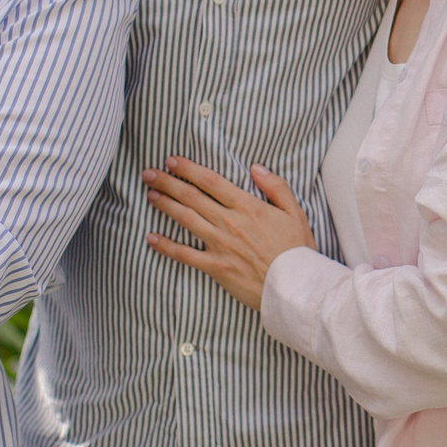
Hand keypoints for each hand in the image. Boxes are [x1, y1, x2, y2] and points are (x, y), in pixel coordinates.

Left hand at [143, 157, 315, 310]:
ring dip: (165, 205)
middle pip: (192, 197)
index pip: (211, 181)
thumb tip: (255, 167)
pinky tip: (151, 238)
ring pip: (186, 219)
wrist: (295, 286)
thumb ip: (275, 186)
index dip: (189, 169)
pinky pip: (185, 255)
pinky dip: (166, 246)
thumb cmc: (297, 249)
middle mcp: (230, 222)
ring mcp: (220, 245)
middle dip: (168, 182)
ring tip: (150, 194)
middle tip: (149, 173)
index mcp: (248, 207)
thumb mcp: (294, 211)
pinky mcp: (216, 267)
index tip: (172, 161)